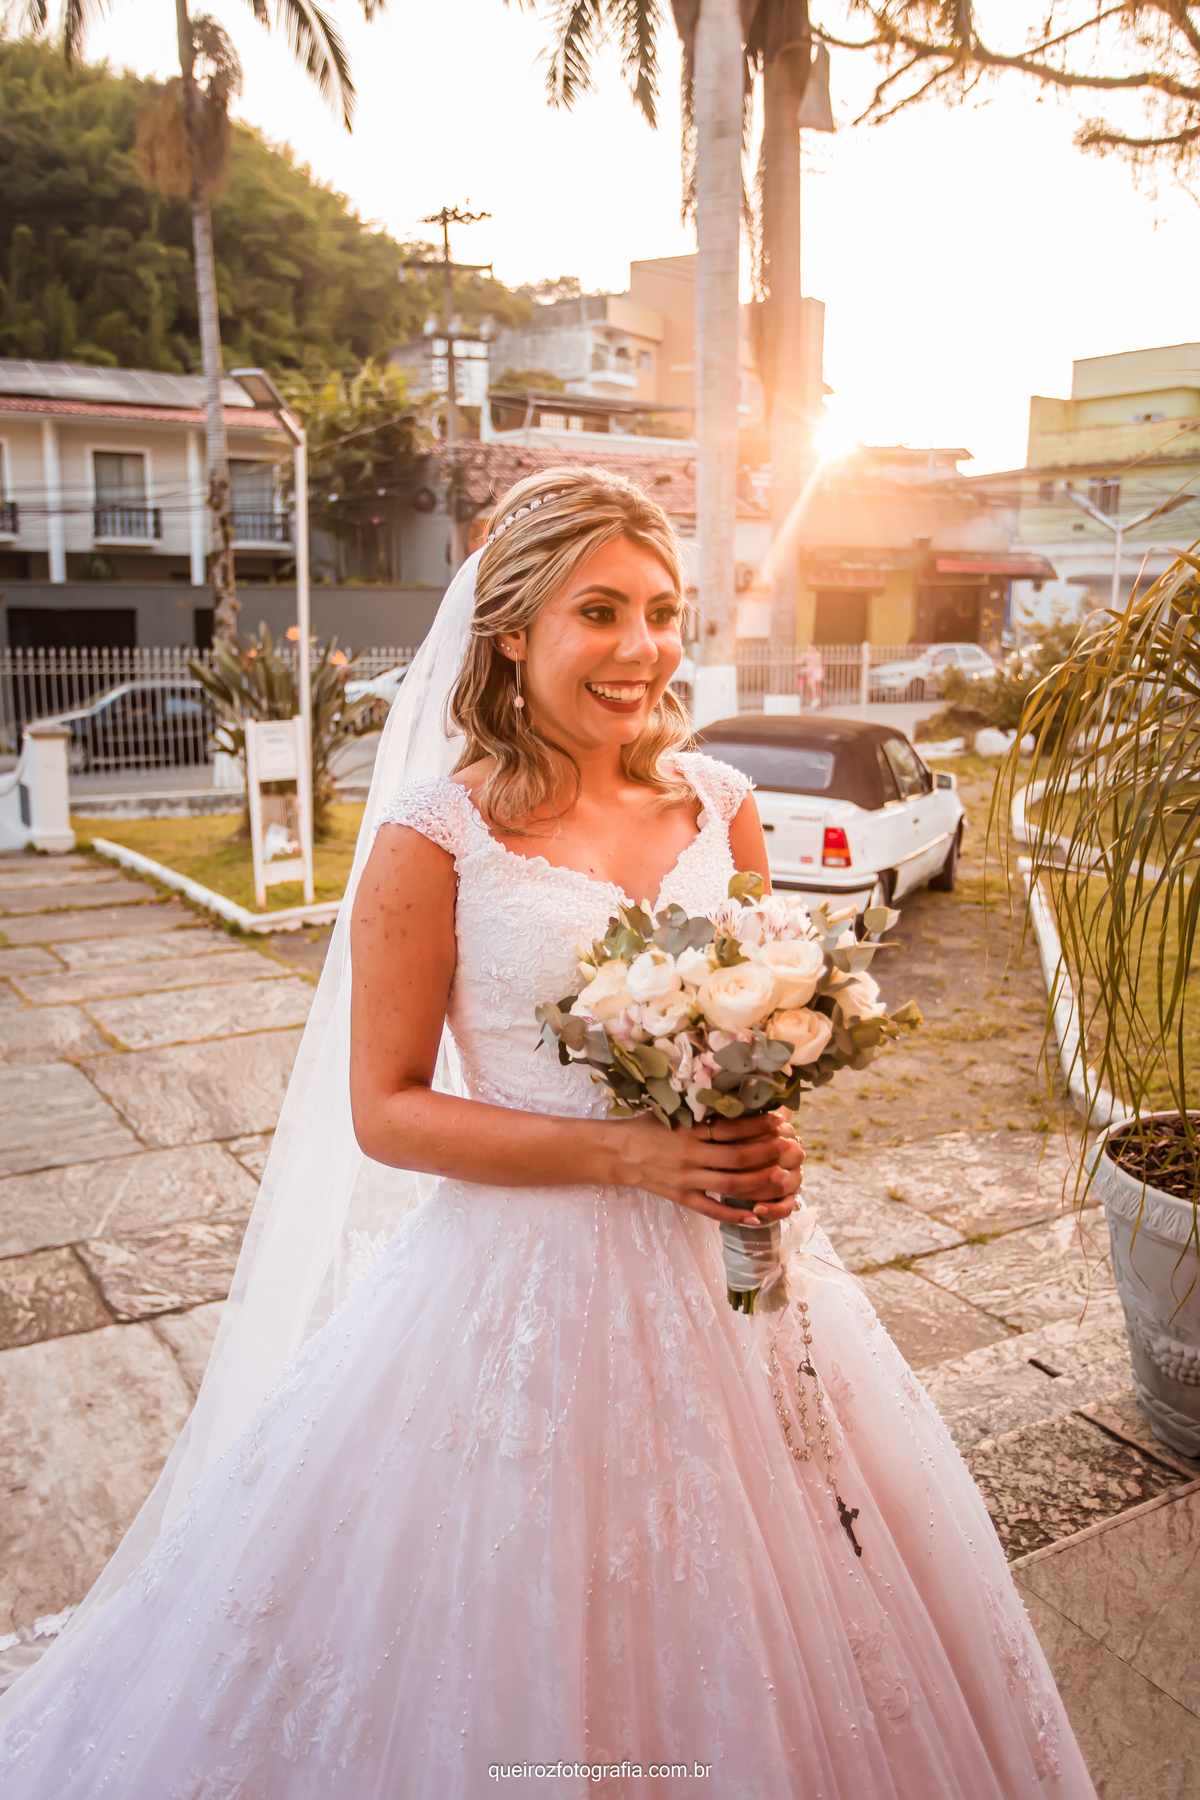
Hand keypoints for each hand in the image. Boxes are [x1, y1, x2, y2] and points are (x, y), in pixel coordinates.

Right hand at [608, 1108, 803, 1223]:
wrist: (617, 1153)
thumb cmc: (646, 1126)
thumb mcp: (671, 1111)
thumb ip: (700, 1110)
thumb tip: (734, 1098)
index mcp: (688, 1130)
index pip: (730, 1128)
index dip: (757, 1125)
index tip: (779, 1120)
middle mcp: (689, 1155)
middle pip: (736, 1157)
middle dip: (766, 1153)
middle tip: (790, 1148)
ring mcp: (686, 1179)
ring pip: (730, 1184)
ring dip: (759, 1182)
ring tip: (783, 1177)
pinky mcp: (681, 1197)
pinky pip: (711, 1209)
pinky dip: (734, 1214)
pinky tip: (756, 1216)